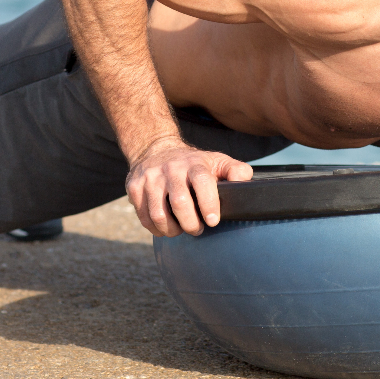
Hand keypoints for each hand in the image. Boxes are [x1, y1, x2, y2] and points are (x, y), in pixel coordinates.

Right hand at [125, 137, 252, 236]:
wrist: (156, 148)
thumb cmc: (193, 163)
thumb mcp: (217, 161)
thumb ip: (236, 171)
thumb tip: (245, 183)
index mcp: (194, 163)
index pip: (201, 181)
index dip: (208, 204)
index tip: (212, 221)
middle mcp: (170, 168)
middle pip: (179, 202)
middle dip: (190, 224)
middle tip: (197, 229)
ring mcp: (150, 177)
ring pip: (158, 214)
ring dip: (172, 230)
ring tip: (180, 229)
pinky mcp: (134, 187)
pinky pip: (144, 217)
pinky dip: (156, 229)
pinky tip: (165, 227)